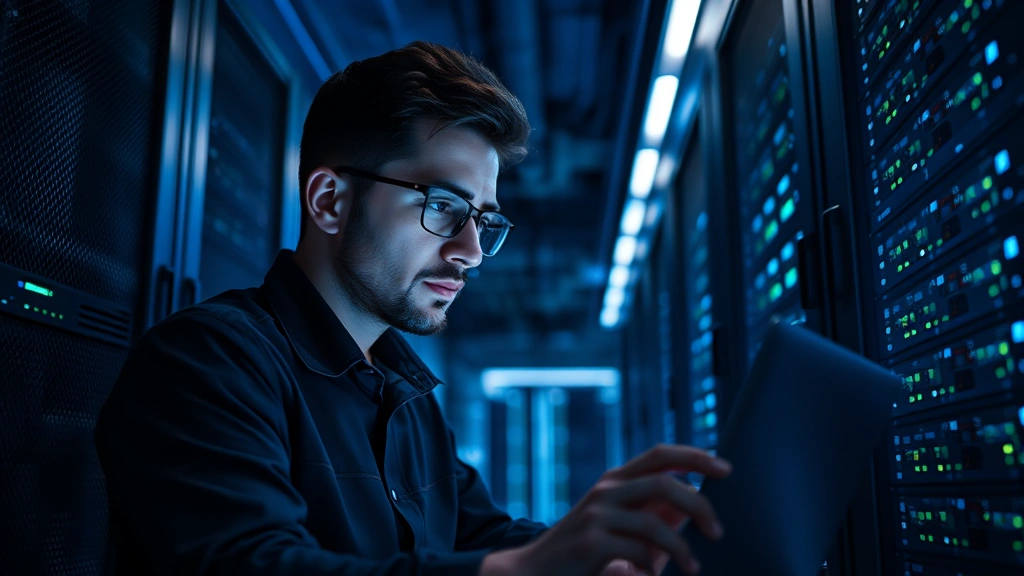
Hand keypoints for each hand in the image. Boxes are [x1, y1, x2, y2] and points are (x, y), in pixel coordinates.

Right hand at [479, 444, 730, 575]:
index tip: (725, 469)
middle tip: (718, 532)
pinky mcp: (590, 543)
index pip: (660, 455)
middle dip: (699, 505)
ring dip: (682, 549)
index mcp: (615, 481)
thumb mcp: (622, 528)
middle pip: (664, 482)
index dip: (694, 457)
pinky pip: (638, 551)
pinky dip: (653, 567)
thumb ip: (655, 515)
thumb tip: (694, 504)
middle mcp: (606, 490)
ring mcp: (596, 515)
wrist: (534, 572)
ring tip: (694, 568)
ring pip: (656, 522)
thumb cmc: (585, 554)